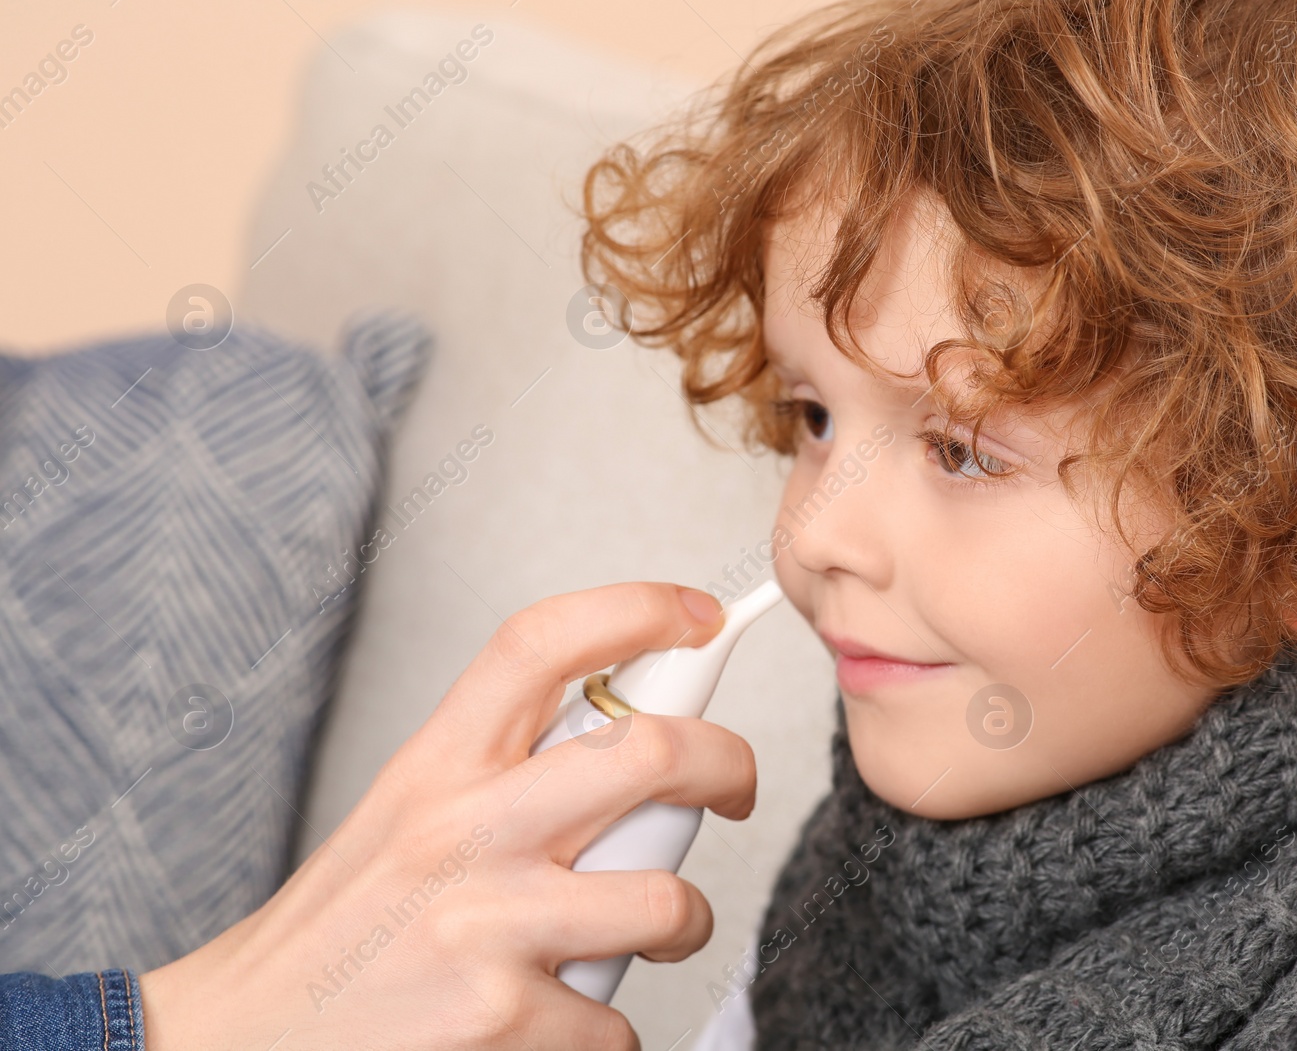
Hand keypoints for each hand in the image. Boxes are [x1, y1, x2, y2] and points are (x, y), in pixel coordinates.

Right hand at [139, 581, 754, 1050]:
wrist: (243, 1040)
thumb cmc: (340, 929)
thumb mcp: (403, 816)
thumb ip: (500, 777)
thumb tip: (624, 752)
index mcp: (436, 765)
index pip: (541, 642)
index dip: (638, 608)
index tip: (696, 616)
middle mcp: (462, 830)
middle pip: (649, 752)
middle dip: (728, 764)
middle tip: (735, 787)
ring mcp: (484, 926)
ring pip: (664, 900)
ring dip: (685, 921)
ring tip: (661, 930)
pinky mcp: (500, 1021)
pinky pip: (615, 1023)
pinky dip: (606, 1030)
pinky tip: (564, 1020)